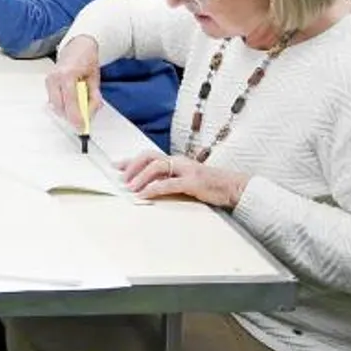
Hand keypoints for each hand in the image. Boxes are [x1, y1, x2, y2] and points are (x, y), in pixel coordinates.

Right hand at [44, 37, 104, 130]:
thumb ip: (93, 97)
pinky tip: (71, 100)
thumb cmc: (87, 60)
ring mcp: (49, 80)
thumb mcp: (95, 79)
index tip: (82, 127)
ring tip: (79, 104)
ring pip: (55, 105)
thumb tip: (89, 114)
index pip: (70, 101)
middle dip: (71, 116)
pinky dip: (63, 104)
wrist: (78, 46)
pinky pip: (54, 100)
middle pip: (59, 106)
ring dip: (67, 110)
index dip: (76, 116)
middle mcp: (55, 77)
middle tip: (83, 120)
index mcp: (67, 74)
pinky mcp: (47, 83)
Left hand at [120, 154, 251, 208]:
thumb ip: (170, 180)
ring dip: (140, 177)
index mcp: (176, 161)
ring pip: (157, 167)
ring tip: (130, 187)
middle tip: (121, 178)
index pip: (150, 155)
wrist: (234, 187)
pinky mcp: (193, 182)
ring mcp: (186, 170)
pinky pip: (168, 184)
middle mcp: (179, 162)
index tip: (116, 166)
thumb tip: (149, 186)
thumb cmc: (210, 185)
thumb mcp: (187, 180)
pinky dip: (153, 189)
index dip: (131, 160)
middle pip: (150, 156)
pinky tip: (144, 195)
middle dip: (133, 165)